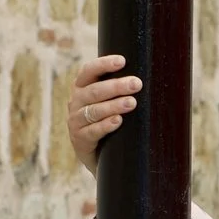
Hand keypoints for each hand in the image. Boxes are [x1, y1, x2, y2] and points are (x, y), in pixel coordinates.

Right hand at [68, 53, 138, 174]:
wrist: (99, 156)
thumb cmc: (107, 121)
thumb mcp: (108, 102)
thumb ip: (118, 89)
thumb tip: (143, 75)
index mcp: (81, 87)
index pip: (89, 71)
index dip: (103, 64)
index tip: (122, 61)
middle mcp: (75, 102)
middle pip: (94, 91)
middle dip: (116, 86)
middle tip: (136, 84)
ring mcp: (75, 121)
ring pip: (94, 111)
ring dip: (113, 105)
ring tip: (132, 103)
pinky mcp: (79, 140)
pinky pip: (92, 131)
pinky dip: (105, 125)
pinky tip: (118, 121)